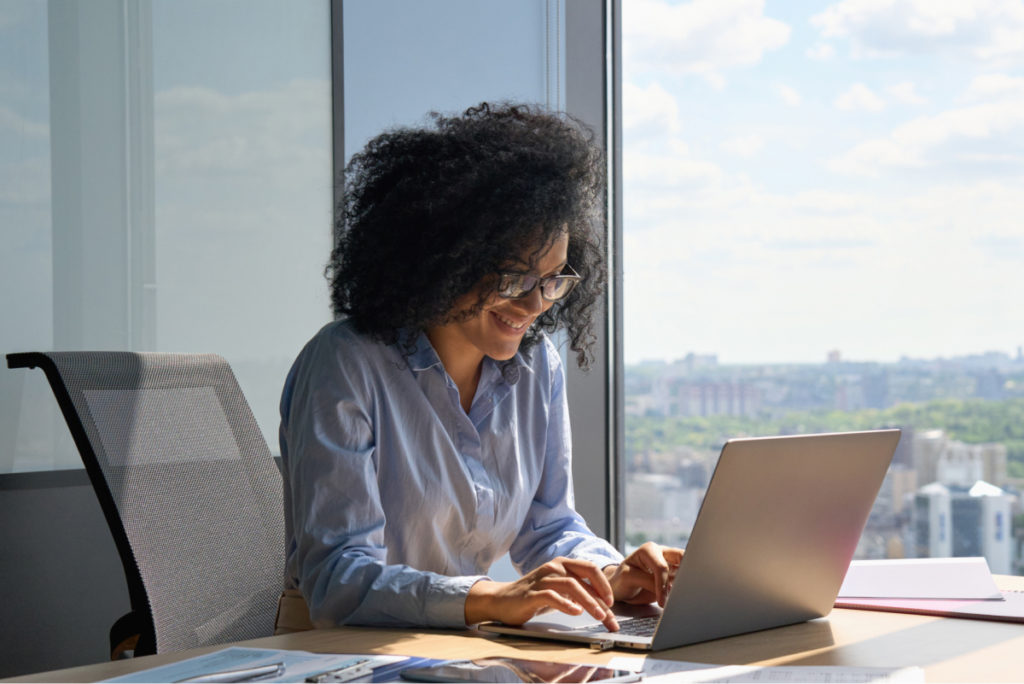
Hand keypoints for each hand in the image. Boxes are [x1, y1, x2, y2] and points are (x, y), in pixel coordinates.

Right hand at [465, 557, 618, 630]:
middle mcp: (554, 567)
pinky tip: (575, 612)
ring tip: (599, 616)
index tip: (613, 603)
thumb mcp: (558, 590)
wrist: (501, 600)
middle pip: (584, 575)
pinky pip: (552, 596)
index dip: (604, 584)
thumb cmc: (533, 596)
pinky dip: (566, 604)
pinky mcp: (532, 594)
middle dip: (601, 595)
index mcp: (563, 564)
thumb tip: (603, 604)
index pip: (590, 569)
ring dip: (588, 601)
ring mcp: (542, 579)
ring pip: (571, 585)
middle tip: (610, 613)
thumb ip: (577, 591)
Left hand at [603, 542, 683, 607]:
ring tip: (679, 598)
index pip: (662, 567)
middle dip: (684, 574)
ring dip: (685, 584)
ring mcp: (669, 566)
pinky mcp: (673, 578)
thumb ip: (648, 582)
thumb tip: (668, 591)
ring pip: (686, 571)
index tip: (661, 601)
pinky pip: (683, 582)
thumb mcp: (629, 578)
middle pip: (682, 559)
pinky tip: (679, 598)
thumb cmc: (621, 579)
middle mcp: (662, 554)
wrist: (620, 588)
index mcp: (649, 550)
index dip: (662, 584)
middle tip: (681, 591)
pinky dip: (683, 590)